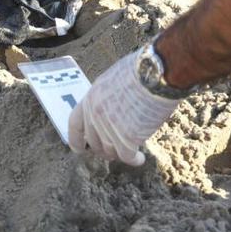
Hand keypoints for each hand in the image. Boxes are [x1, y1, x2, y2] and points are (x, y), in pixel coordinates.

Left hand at [68, 49, 178, 165]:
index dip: (76, 140)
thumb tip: (111, 110)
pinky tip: (140, 159)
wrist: (156, 74)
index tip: (80, 150)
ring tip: (133, 153)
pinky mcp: (127, 138)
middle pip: (95, 143)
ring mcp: (109, 127)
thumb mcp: (113, 80)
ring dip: (121, 154)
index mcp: (91, 98)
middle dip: (105, 150)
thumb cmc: (140, 71)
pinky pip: (127, 157)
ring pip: (111, 151)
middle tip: (117, 151)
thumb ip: (106, 98)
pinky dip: (134, 160)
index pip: (75, 125)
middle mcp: (95, 114)